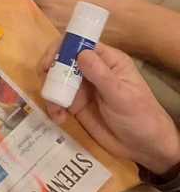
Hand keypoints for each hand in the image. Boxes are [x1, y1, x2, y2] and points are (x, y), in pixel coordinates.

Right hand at [36, 41, 179, 173]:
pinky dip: (53, 107)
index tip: (49, 63)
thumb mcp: (122, 96)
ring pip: (55, 80)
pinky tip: (59, 118)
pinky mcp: (75, 104)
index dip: (61, 48)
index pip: (80, 43)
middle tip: (47, 87)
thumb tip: (80, 53)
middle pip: (61, 59)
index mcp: (108, 61)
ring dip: (50, 92)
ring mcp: (82, 87)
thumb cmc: (140, 117)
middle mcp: (92, 70)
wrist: (144, 147)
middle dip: (50, 72)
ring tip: (56, 109)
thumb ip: (101, 75)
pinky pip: (56, 99)